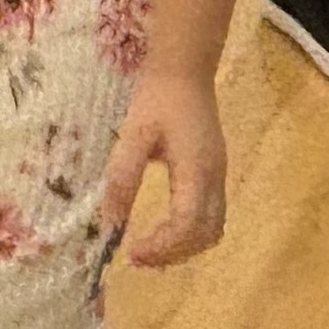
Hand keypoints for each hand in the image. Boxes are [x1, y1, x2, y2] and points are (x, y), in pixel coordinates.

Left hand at [100, 61, 229, 266]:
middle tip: (139, 257)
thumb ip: (122, 178)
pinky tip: (165, 230)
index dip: (163, 246)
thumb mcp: (133, 135)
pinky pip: (211, 216)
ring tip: (151, 248)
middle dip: (174, 253)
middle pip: (206, 234)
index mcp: (196, 170)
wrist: (185, 70)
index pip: (187, 224)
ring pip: (213, 229)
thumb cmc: (158, 99)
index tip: (132, 253)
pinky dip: (191, 234)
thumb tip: (109, 222)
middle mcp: (214, 178)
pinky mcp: (215, 173)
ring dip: (185, 247)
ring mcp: (219, 176)